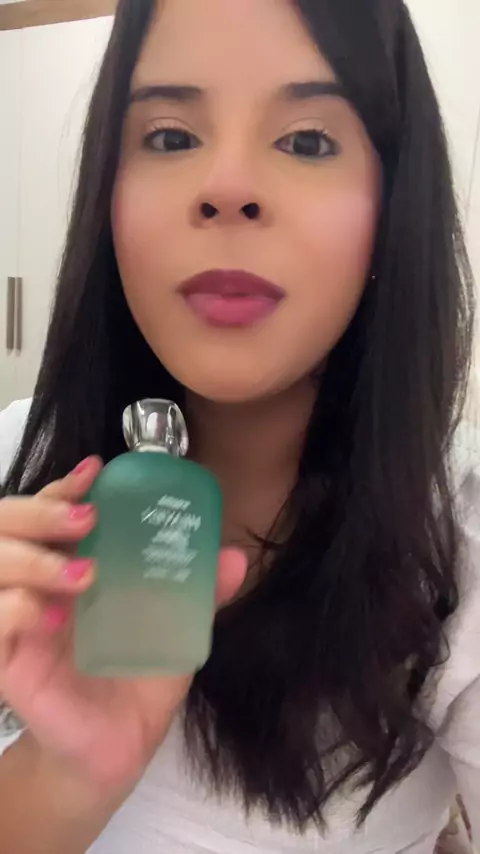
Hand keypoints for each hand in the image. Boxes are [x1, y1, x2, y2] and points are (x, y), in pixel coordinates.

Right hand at [0, 458, 245, 798]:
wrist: (117, 748)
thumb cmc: (138, 680)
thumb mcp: (173, 631)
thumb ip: (198, 593)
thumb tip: (235, 556)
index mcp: (71, 565)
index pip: (52, 510)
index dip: (66, 486)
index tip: (97, 472)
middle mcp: (38, 583)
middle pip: (10, 522)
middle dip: (44, 509)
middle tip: (88, 518)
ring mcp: (19, 620)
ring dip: (36, 557)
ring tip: (85, 573)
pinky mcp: (7, 660)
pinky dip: (21, 608)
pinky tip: (57, 619)